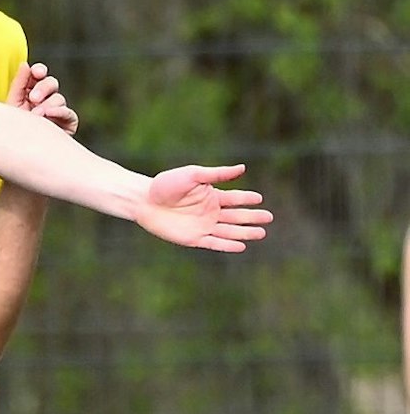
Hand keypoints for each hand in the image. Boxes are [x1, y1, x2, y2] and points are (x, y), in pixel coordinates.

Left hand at [7, 61, 76, 135]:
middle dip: (43, 88)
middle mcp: (46, 99)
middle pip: (51, 83)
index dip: (39, 71)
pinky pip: (68, 113)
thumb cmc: (14, 129)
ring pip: (59, 98)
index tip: (37, 72)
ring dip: (47, 104)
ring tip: (35, 115)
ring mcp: (57, 110)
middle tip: (33, 98)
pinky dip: (59, 112)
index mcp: (31, 91)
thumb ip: (19, 84)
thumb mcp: (12, 105)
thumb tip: (25, 64)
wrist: (19, 153)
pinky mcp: (68, 123)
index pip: (39, 75)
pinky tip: (48, 114)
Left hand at [133, 165, 272, 251]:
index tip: (259, 199)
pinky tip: (242, 246)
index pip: (235, 198)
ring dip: (245, 232)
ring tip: (262, 233)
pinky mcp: (193, 238)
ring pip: (229, 231)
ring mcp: (203, 226)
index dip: (247, 198)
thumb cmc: (166, 184)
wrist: (144, 200)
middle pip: (236, 216)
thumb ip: (217, 174)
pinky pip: (214, 243)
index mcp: (212, 196)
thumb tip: (243, 168)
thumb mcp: (193, 175)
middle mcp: (210, 212)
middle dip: (252, 217)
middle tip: (269, 217)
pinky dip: (227, 245)